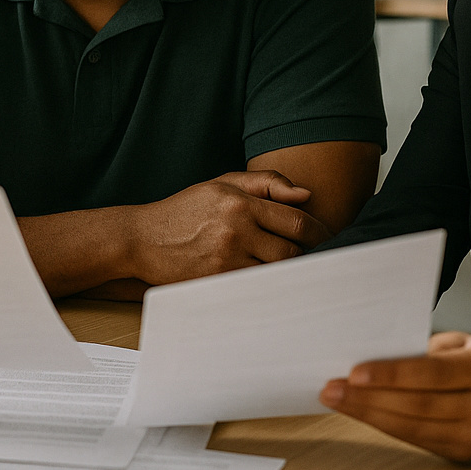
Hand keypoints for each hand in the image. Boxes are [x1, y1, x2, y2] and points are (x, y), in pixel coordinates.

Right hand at [127, 171, 328, 284]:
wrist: (142, 238)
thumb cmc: (185, 210)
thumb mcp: (221, 184)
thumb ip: (266, 183)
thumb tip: (306, 195)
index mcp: (239, 202)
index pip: (296, 221)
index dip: (319, 234)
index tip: (328, 241)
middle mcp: (235, 229)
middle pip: (291, 251)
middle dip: (306, 256)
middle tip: (316, 261)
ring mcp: (225, 258)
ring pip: (276, 272)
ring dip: (287, 273)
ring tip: (296, 274)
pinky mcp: (216, 281)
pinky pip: (255, 287)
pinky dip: (266, 286)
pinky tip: (270, 285)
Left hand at [319, 332, 470, 461]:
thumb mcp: (465, 341)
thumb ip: (425, 350)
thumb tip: (372, 355)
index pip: (432, 372)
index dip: (391, 374)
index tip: (354, 372)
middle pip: (418, 404)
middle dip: (368, 398)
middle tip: (332, 388)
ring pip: (414, 428)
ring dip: (370, 414)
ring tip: (339, 400)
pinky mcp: (467, 452)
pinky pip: (418, 441)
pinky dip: (387, 426)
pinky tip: (364, 414)